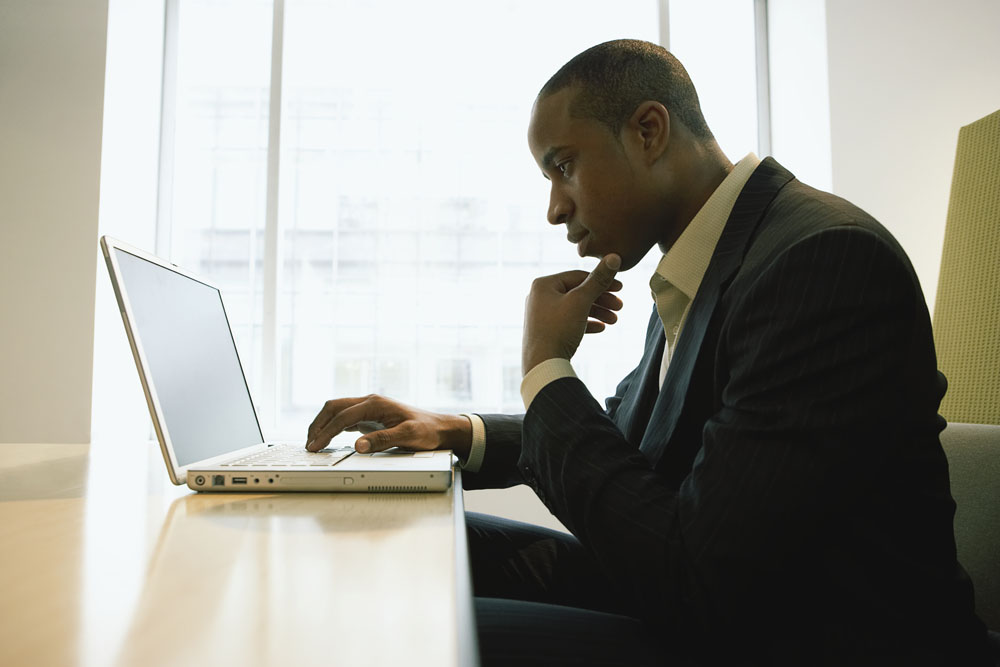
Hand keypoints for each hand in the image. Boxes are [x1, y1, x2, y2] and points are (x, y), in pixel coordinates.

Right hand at [305, 394, 471, 456]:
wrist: (440, 428)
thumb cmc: (427, 430)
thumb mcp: (407, 436)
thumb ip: (382, 440)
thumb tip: (358, 446)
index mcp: (375, 403)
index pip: (342, 417)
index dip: (326, 432)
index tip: (315, 446)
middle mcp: (370, 402)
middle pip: (333, 408)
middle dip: (318, 425)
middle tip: (308, 445)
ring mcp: (369, 408)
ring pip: (337, 411)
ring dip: (323, 425)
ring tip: (313, 442)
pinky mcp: (370, 417)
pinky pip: (344, 419)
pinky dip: (332, 427)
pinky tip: (327, 438)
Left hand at [522, 254, 622, 374]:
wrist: (542, 364)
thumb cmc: (558, 329)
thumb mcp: (581, 301)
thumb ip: (598, 280)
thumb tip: (614, 257)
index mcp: (544, 284)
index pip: (578, 276)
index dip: (602, 281)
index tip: (621, 288)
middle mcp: (539, 297)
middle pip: (577, 293)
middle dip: (601, 299)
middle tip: (620, 306)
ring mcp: (541, 315)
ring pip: (574, 308)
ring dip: (597, 312)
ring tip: (614, 320)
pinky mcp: (546, 332)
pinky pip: (569, 322)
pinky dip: (585, 323)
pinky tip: (601, 328)